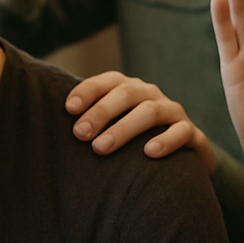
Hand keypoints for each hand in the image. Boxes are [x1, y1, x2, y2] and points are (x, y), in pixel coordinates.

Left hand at [64, 72, 214, 170]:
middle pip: (126, 94)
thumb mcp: (113, 129)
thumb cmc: (134, 144)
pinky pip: (182, 133)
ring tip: (101, 148)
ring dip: (124, 128)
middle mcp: (151, 96)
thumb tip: (50, 127)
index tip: (69, 109)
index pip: (108, 81)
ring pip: (150, 112)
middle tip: (80, 134)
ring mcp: (173, 113)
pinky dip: (165, 141)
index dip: (87, 91)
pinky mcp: (193, 135)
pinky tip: (148, 153)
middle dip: (101, 113)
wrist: (183, 161)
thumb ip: (90, 124)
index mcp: (130, 89)